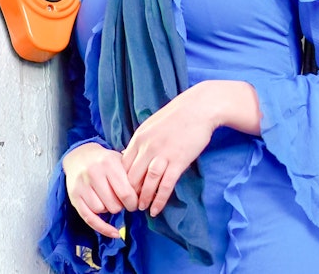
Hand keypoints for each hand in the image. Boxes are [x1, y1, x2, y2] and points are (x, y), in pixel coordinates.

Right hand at [63, 142, 137, 238]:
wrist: (79, 156)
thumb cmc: (106, 161)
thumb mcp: (120, 161)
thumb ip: (133, 176)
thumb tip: (149, 195)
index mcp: (109, 163)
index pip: (125, 193)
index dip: (134, 203)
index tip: (136, 204)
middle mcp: (94, 173)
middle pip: (113, 204)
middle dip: (122, 207)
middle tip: (123, 203)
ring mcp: (82, 185)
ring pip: (101, 210)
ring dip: (109, 210)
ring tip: (110, 201)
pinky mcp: (74, 197)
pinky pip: (89, 218)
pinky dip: (103, 228)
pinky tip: (114, 233)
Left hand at [121, 81, 260, 216]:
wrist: (199, 108)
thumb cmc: (177, 116)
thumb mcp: (151, 125)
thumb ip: (140, 141)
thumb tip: (127, 154)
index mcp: (139, 138)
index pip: (123, 165)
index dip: (120, 181)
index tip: (121, 191)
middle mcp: (148, 147)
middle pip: (132, 176)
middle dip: (128, 193)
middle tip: (128, 205)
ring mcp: (163, 155)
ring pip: (147, 183)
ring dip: (143, 199)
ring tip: (141, 208)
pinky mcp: (178, 161)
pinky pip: (166, 185)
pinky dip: (159, 199)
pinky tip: (156, 209)